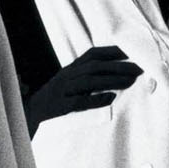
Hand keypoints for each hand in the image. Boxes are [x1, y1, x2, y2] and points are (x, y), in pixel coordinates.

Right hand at [24, 44, 142, 134]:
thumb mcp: (68, 85)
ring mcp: (61, 91)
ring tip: (130, 81)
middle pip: (94, 66)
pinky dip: (95, 99)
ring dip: (111, 80)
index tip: (131, 51)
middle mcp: (66, 77)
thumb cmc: (55, 101)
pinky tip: (110, 98)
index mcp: (69, 70)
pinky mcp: (59, 107)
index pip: (92, 55)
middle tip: (138, 68)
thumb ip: (87, 79)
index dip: (111, 51)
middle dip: (118, 66)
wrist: (29, 116)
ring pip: (88, 81)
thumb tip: (117, 76)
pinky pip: (79, 101)